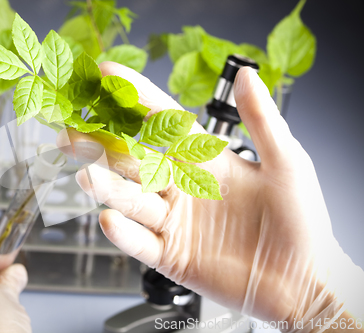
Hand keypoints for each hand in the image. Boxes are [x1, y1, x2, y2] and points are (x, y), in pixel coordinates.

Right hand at [57, 62, 363, 330]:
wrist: (304, 280)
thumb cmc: (301, 219)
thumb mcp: (286, 162)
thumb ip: (261, 120)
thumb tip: (247, 75)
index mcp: (207, 160)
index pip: (165, 121)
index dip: (138, 97)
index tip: (109, 75)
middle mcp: (184, 187)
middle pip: (133, 159)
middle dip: (101, 143)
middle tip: (72, 131)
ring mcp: (175, 221)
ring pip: (132, 200)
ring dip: (109, 188)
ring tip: (89, 177)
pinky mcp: (171, 255)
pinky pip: (141, 242)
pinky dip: (124, 233)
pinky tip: (110, 221)